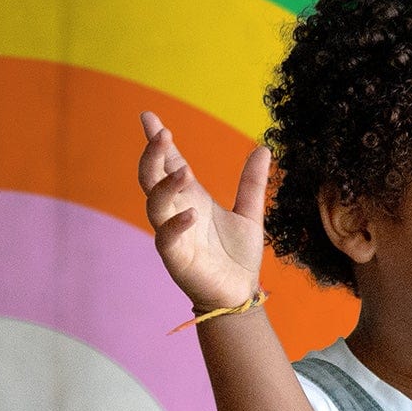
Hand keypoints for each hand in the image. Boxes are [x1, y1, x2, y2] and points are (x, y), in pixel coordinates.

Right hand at [138, 113, 269, 313]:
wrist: (239, 294)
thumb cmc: (238, 256)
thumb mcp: (249, 213)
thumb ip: (251, 183)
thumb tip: (263, 148)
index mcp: (191, 197)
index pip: (169, 163)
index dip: (158, 141)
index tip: (148, 116)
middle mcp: (176, 211)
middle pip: (151, 177)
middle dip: (153, 155)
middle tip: (161, 135)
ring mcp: (172, 234)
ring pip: (154, 203)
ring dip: (165, 186)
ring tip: (183, 173)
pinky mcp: (176, 257)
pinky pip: (166, 237)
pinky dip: (176, 224)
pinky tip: (191, 213)